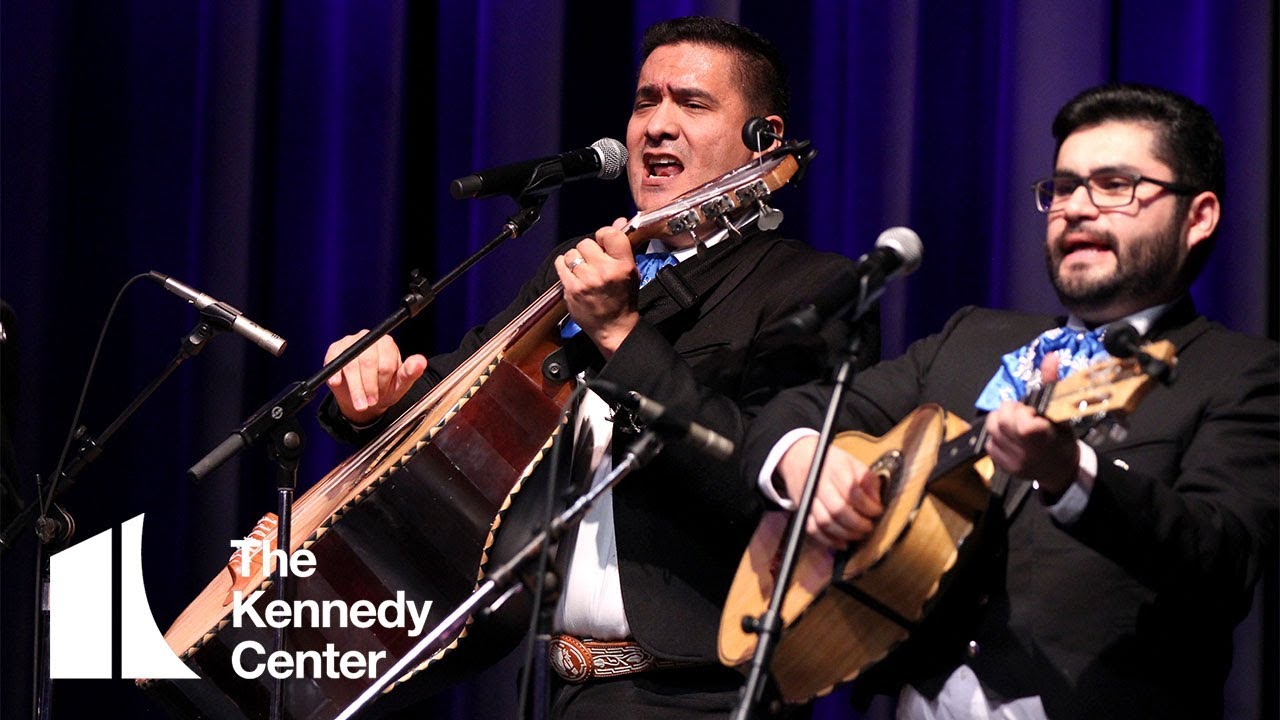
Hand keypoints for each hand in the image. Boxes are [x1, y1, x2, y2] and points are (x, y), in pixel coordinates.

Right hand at [324, 331, 426, 424]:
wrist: (364, 395)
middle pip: (368, 362)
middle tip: (369, 402)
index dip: (383, 382)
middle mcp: (369, 338)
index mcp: (387, 344)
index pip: (386, 362)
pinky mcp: (335, 349)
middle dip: (368, 386)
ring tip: (359, 403)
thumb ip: (410, 373)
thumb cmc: (384, 387)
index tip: (381, 396)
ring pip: (351, 364)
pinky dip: (335, 374)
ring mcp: (351, 342)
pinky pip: (334, 360)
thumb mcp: (399, 383)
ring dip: (355, 387)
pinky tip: (337, 384)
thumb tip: (421, 361)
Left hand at [555, 218, 639, 357]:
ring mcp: (586, 281)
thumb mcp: (630, 271)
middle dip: (588, 250)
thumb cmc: (623, 299)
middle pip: (586, 243)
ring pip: (572, 253)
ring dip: (575, 259)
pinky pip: (560, 264)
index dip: (604, 236)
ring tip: (583, 270)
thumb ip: (621, 247)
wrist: (614, 328)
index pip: (609, 233)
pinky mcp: (571, 289)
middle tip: (593, 262)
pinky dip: (564, 266)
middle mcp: (604, 271)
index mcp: (623, 265)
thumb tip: (618, 221)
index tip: (603, 244)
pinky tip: (572, 273)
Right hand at [776, 436, 883, 550]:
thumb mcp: (854, 463)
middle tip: (869, 526)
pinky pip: (812, 529)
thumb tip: (877, 503)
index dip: (868, 505)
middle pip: (838, 509)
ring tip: (858, 534)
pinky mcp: (802, 509)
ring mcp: (808, 497)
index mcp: (836, 469)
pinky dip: (828, 540)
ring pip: (825, 522)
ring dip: (845, 533)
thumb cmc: (832, 463)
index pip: (852, 491)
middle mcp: (820, 483)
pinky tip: (842, 543)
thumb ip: (868, 481)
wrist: (799, 457)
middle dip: (858, 523)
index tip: (878, 510)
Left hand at [983, 352, 1078, 495]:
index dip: (1023, 413)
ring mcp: (1012, 462)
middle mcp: (1026, 453)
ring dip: (1001, 420)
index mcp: (1045, 440)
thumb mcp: (1061, 412)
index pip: (1024, 426)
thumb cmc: (1062, 438)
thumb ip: (1051, 383)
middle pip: (1001, 421)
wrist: (1061, 470)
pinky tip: (1011, 435)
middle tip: (1023, 413)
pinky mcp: (1001, 466)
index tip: (1032, 411)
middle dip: (1010, 411)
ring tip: (1016, 422)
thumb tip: (1050, 356)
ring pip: (991, 429)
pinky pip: (989, 442)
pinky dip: (997, 434)